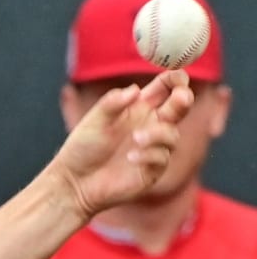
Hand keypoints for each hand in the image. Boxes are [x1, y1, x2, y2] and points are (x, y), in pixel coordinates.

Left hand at [53, 70, 192, 217]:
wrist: (74, 182)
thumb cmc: (82, 148)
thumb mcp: (94, 120)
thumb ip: (112, 103)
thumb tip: (135, 90)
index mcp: (140, 107)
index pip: (166, 87)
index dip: (175, 78)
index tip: (177, 77)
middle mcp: (151, 125)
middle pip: (180, 107)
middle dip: (184, 98)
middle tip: (181, 96)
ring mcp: (153, 148)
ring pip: (172, 135)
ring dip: (159, 133)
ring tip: (136, 138)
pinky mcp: (151, 170)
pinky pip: (161, 158)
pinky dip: (149, 155)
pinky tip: (131, 158)